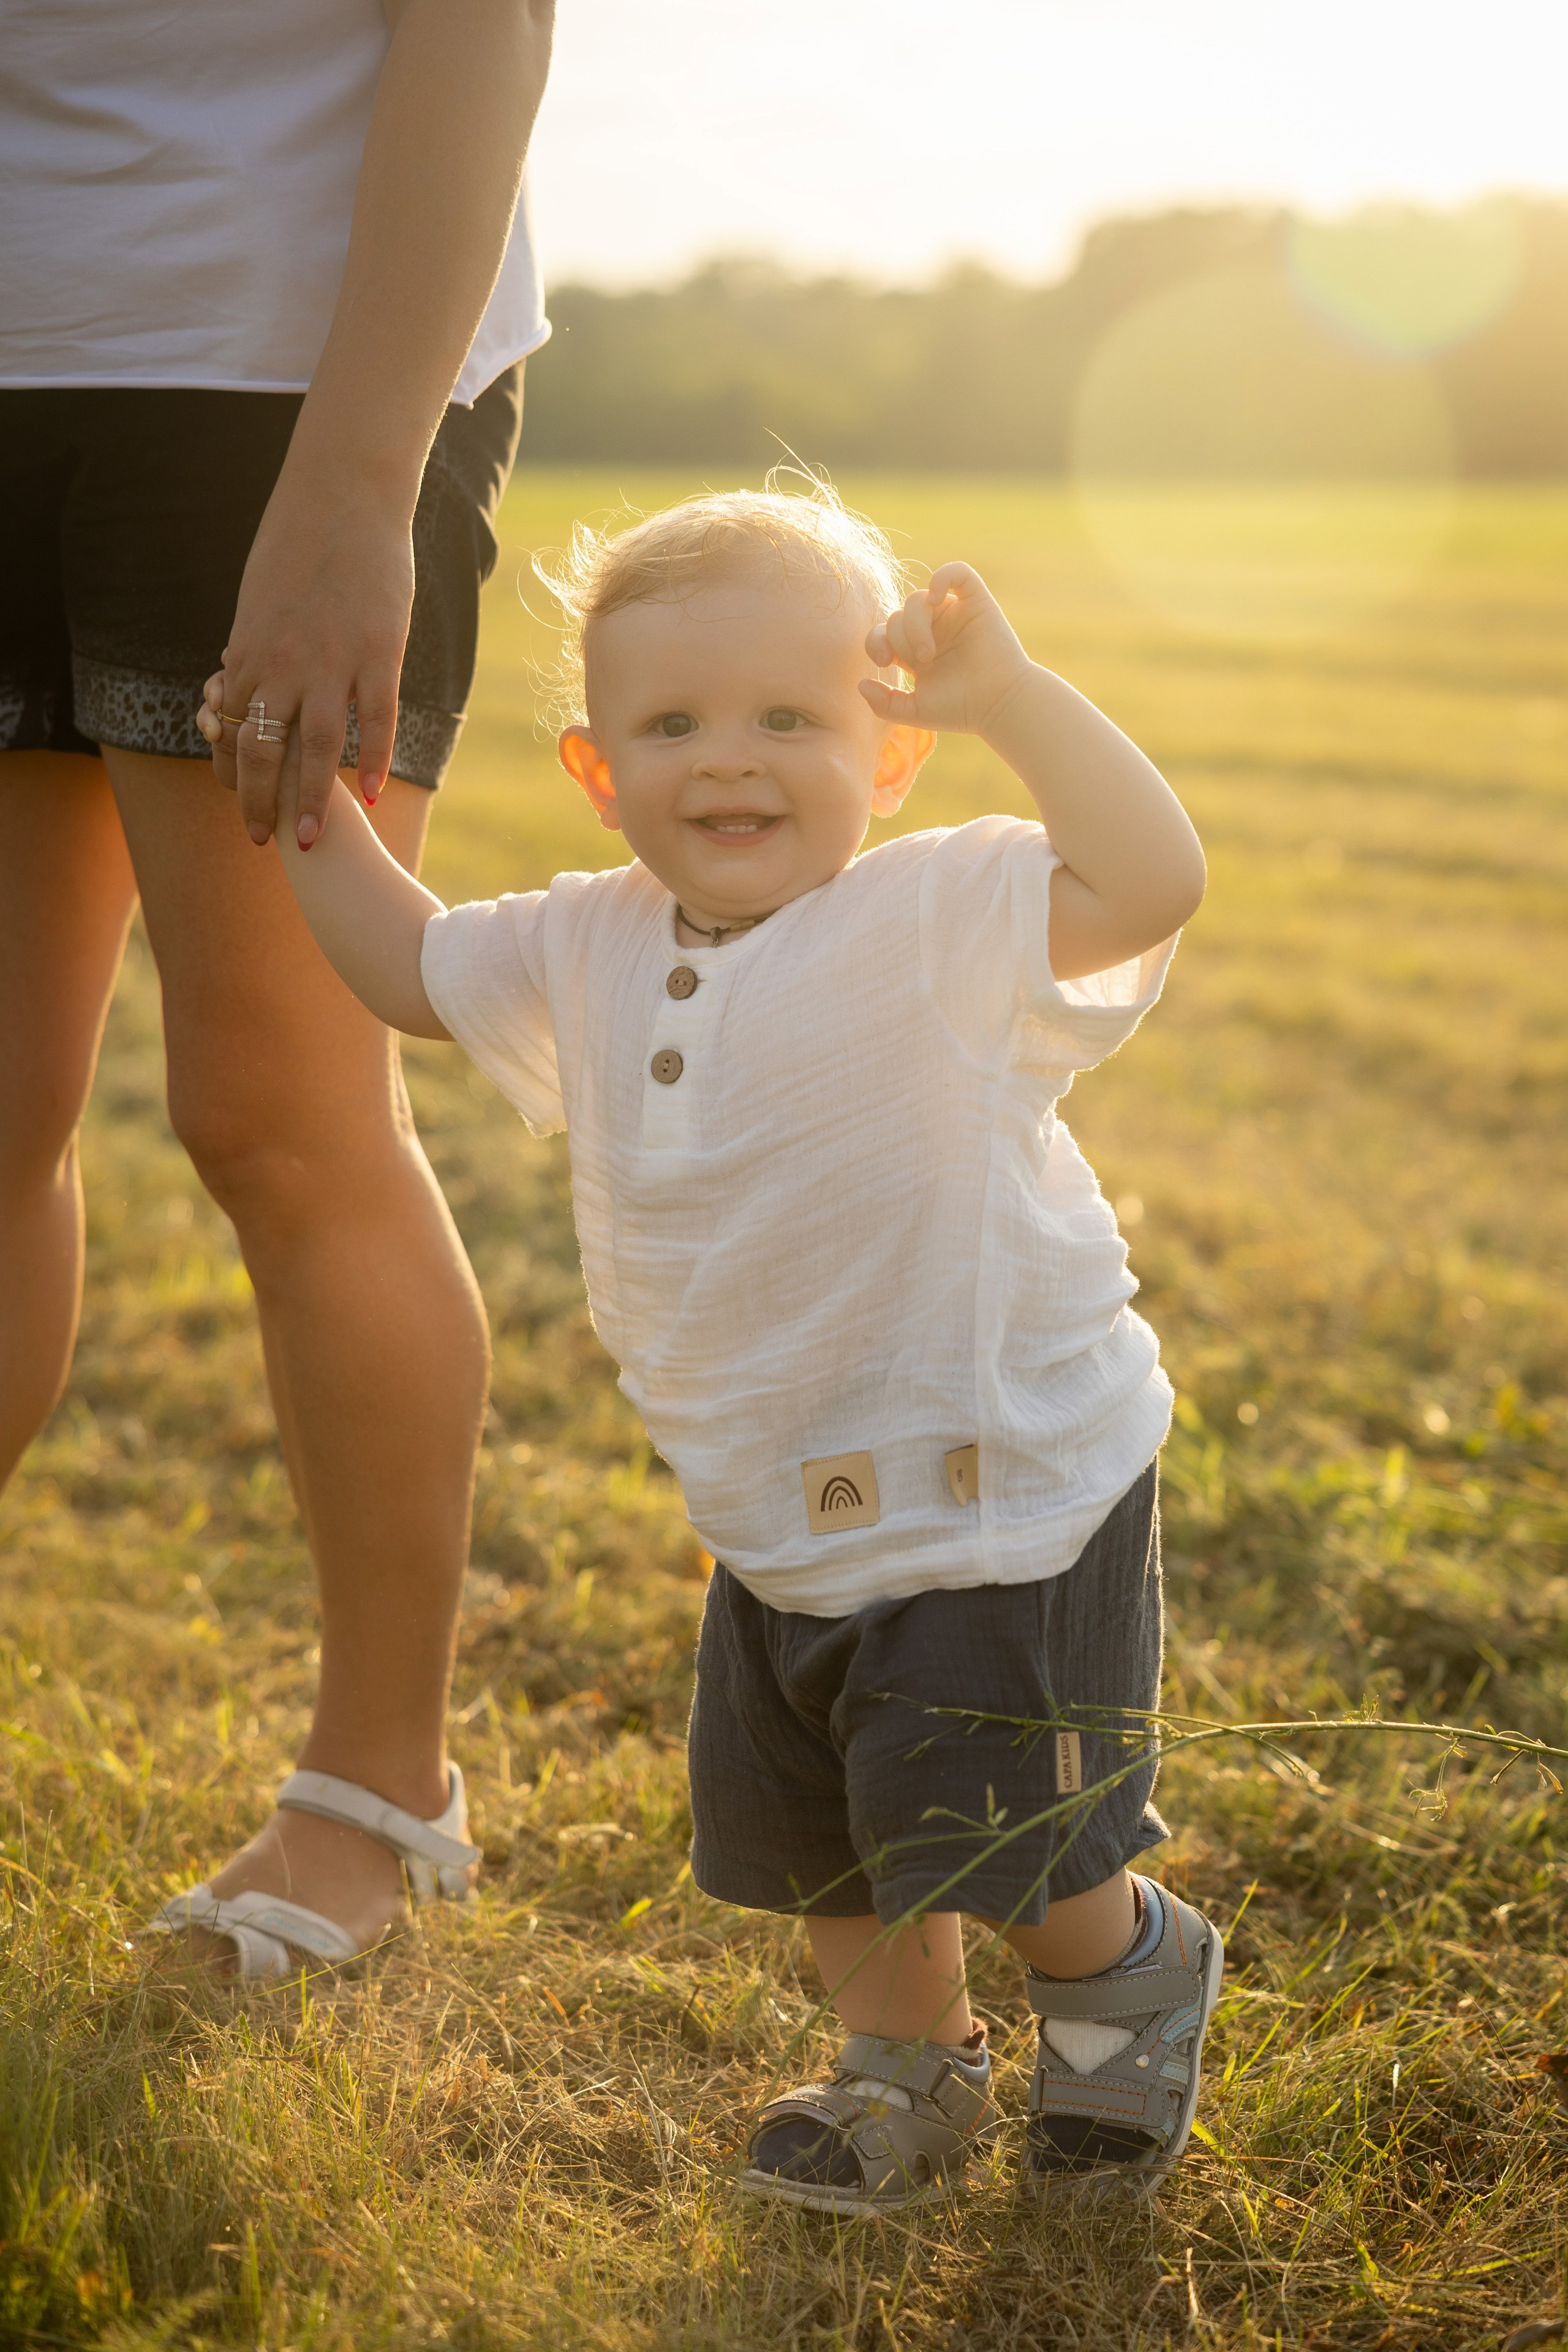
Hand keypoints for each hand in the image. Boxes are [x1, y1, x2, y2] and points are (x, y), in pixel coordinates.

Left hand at [197, 475, 415, 849]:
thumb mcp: (258, 601)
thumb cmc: (297, 545)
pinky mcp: (378, 652)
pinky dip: (373, 761)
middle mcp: (283, 664)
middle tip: (262, 842)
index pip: (232, 731)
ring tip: (314, 841)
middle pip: (264, 751)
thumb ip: (253, 649)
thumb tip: (237, 681)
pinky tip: (370, 793)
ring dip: (312, 801)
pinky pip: (375, 720)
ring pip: (318, 747)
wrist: (340, 496)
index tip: (240, 806)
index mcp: (249, 652)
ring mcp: (332, 660)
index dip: (232, 776)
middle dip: (258, 804)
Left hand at [860, 563, 1034, 737]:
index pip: (883, 632)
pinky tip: (936, 597)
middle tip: (922, 662)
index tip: (888, 662)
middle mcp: (933, 628)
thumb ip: (884, 704)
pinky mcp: (976, 602)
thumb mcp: (914, 711)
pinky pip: (957, 572)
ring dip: (915, 625)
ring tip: (929, 652)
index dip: (877, 642)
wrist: (997, 705)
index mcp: (915, 650)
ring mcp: (953, 613)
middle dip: (902, 639)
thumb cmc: (960, 709)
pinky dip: (942, 577)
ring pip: (917, 598)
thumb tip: (861, 684)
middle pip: (897, 615)